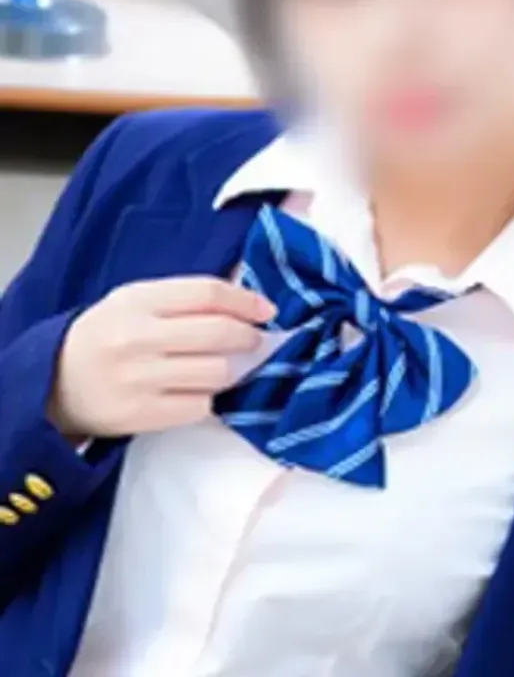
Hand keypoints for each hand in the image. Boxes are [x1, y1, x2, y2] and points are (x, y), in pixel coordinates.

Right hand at [48, 276, 275, 439]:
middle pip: (218, 333)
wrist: (53, 381)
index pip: (207, 294)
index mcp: (138, 301)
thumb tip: (244, 298)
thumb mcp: (135, 301)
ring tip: (224, 366)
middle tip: (254, 340)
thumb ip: (184, 297)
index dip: (244, 301)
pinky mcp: (141, 415)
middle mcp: (138, 338)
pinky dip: (207, 398)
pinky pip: (199, 406)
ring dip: (231, 370)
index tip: (265, 310)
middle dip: (248, 337)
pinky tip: (196, 390)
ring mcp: (139, 379)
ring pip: (216, 373)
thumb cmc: (107, 334)